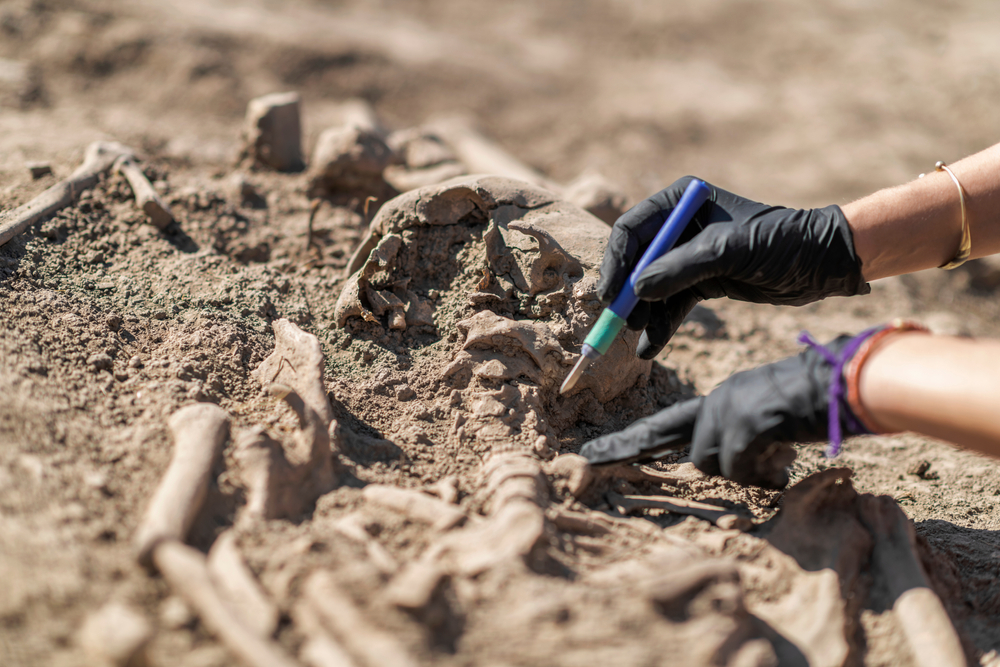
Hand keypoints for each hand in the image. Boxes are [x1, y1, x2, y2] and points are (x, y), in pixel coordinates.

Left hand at [581, 335, 860, 488]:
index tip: (598, 452)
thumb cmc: (821, 401)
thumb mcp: (772, 421)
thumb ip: (746, 441)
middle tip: (587, 459)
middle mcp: (718, 400)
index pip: (667, 423)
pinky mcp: (745, 423)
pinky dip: (762, 475)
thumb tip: (735, 466)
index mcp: (722, 398)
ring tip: (778, 457)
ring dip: (742, 472)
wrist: (849, 379)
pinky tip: (785, 464)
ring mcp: (729, 410)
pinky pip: (737, 468)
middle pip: (666, 436)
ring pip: (710, 463)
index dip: (633, 441)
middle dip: (625, 449)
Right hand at [597, 177, 869, 358]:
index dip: (617, 262)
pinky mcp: (703, 282)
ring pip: (652, 287)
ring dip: (643, 313)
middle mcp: (680, 227)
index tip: (610, 293)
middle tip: (618, 321)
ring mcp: (690, 256)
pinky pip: (672, 305)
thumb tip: (637, 291)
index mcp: (682, 202)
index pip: (632, 229)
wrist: (824, 263)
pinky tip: (650, 348)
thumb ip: (680, 269)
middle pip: (636, 260)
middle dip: (627, 292)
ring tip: (637, 337)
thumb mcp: (728, 252)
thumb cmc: (781, 242)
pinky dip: (661, 325)